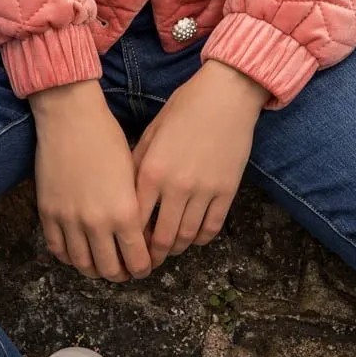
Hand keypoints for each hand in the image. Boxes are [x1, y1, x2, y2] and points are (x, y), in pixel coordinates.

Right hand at [29, 81, 152, 283]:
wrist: (71, 118)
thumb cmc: (108, 139)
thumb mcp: (133, 174)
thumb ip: (137, 209)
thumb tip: (143, 236)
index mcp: (125, 212)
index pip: (138, 260)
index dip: (143, 269)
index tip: (144, 266)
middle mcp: (97, 222)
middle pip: (110, 270)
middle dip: (121, 274)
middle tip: (125, 270)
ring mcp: (69, 220)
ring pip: (83, 265)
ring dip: (95, 270)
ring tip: (102, 264)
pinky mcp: (48, 213)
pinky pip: (58, 250)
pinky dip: (70, 257)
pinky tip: (78, 251)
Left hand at [131, 58, 267, 269]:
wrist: (225, 96)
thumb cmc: (184, 109)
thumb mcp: (152, 133)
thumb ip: (138, 165)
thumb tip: (127, 195)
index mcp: (151, 170)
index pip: (135, 219)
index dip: (131, 239)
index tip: (128, 247)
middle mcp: (176, 185)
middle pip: (162, 237)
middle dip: (154, 255)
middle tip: (149, 260)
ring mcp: (204, 190)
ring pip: (187, 236)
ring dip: (177, 248)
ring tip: (170, 249)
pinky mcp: (227, 191)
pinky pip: (212, 227)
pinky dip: (201, 238)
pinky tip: (194, 236)